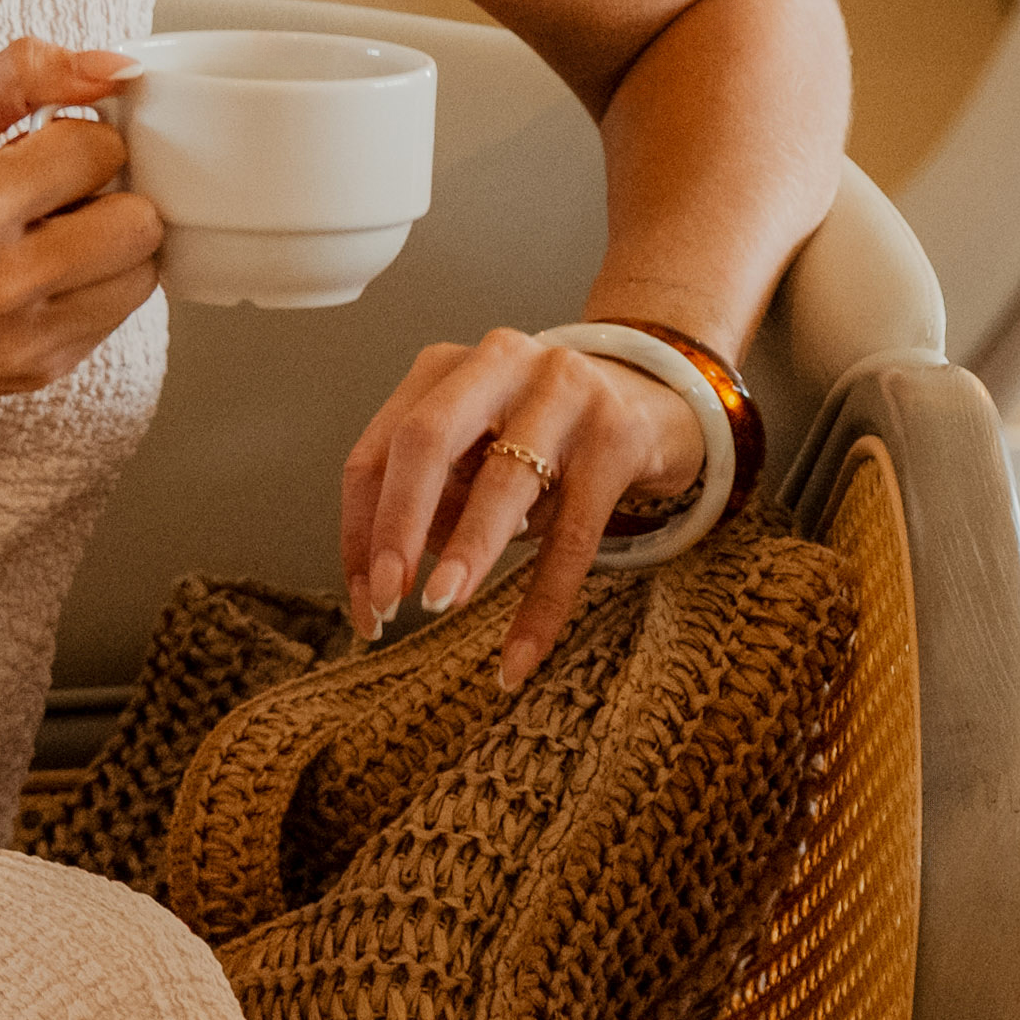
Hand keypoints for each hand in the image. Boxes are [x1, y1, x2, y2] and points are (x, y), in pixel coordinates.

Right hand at [0, 36, 164, 413]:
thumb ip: (22, 78)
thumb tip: (117, 65)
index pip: (100, 150)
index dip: (77, 138)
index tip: (39, 150)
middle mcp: (1, 283)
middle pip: (140, 220)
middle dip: (108, 195)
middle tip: (55, 197)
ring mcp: (23, 339)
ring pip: (143, 274)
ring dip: (111, 246)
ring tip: (50, 238)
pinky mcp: (37, 373)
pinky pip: (116, 317)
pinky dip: (92, 290)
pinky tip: (38, 279)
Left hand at [337, 319, 712, 690]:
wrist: (657, 402)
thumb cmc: (544, 440)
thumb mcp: (479, 453)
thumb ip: (437, 497)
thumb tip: (395, 571)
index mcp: (447, 367)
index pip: (381, 451)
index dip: (361, 531)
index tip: (365, 602)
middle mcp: (500, 362)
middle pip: (426, 441)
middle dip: (397, 526)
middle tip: (388, 598)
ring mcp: (565, 391)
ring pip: (504, 480)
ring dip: (467, 550)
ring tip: (441, 604)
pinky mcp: (618, 435)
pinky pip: (574, 533)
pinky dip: (542, 603)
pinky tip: (520, 656)